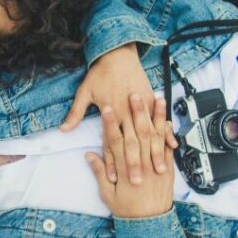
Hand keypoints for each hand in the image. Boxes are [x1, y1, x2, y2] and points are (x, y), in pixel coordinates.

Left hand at [62, 43, 176, 183]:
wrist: (118, 54)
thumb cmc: (101, 73)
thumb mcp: (84, 92)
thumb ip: (76, 113)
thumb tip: (64, 129)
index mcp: (111, 111)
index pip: (112, 142)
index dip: (112, 161)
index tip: (114, 178)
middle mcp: (128, 111)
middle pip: (132, 143)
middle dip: (135, 164)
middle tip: (138, 182)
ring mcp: (142, 107)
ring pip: (150, 135)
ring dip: (154, 154)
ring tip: (159, 170)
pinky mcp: (152, 102)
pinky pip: (161, 122)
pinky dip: (167, 135)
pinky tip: (172, 147)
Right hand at [87, 96, 173, 218]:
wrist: (150, 224)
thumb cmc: (127, 210)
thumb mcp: (107, 195)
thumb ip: (99, 173)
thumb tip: (90, 156)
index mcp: (124, 170)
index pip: (115, 142)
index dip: (111, 124)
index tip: (108, 110)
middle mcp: (141, 164)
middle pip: (138, 133)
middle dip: (136, 112)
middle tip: (133, 95)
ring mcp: (156, 165)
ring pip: (156, 136)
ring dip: (156, 116)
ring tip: (156, 99)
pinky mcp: (167, 168)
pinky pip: (168, 147)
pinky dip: (168, 132)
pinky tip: (167, 119)